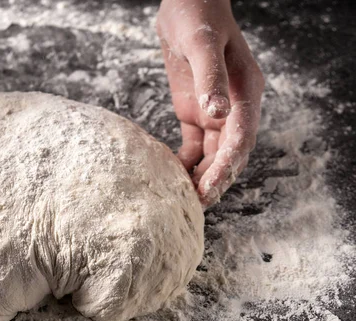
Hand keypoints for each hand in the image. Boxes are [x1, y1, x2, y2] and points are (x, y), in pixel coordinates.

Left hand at [156, 0, 263, 206]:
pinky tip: (170, 175)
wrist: (186, 4)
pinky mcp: (193, 112)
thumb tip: (217, 114)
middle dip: (215, 179)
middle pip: (229, 152)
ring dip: (200, 176)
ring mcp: (214, 112)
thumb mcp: (202, 45)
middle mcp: (234, 107)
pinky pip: (192, 145)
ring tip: (183, 199)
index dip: (228, 166)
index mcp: (246, 93)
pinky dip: (183, 162)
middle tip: (197, 204)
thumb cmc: (198, 17)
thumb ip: (211, 79)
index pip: (241, 138)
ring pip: (211, 154)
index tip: (211, 187)